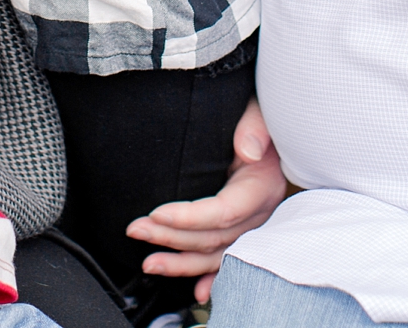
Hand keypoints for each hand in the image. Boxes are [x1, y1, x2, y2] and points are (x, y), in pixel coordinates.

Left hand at [125, 97, 286, 302]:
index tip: (156, 213)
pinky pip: (226, 260)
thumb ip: (254, 128)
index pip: (224, 211)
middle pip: (214, 236)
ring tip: (148, 264)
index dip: (189, 217)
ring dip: (181, 263)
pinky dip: (210, 278)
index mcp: (261, 186)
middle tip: (136, 230)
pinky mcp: (243, 232)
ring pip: (216, 254)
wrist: (271, 130)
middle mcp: (260, 213)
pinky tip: (196, 292)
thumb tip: (248, 150)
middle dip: (171, 237)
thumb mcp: (260, 114)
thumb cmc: (261, 120)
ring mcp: (253, 227)